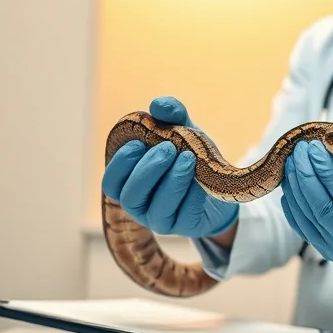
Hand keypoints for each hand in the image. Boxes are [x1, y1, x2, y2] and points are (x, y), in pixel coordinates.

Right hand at [101, 96, 238, 237]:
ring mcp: (161, 220)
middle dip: (148, 171)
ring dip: (172, 181)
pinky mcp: (185, 227)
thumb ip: (171, 117)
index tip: (138, 143)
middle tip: (168, 148)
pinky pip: (184, 214)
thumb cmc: (191, 158)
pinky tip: (201, 179)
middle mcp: (140, 205)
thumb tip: (157, 105)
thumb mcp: (183, 133)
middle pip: (131, 196)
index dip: (120, 165)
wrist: (221, 186)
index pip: (112, 183)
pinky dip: (192, 194)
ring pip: (157, 208)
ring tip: (189, 159)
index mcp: (130, 183)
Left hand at [279, 140, 332, 283]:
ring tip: (292, 161)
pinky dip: (292, 205)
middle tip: (300, 148)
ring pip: (307, 217)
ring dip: (295, 187)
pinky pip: (303, 228)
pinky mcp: (328, 252)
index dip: (327, 168)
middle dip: (306, 173)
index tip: (316, 145)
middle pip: (320, 205)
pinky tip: (290, 184)